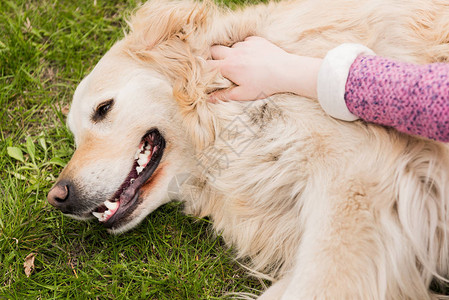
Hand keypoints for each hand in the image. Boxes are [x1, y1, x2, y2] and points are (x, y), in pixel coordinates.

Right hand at [207, 36, 321, 101]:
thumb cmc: (265, 86)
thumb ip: (224, 96)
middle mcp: (234, 53)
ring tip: (241, 65)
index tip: (204, 73)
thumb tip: (209, 99)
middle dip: (213, 57)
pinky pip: (245, 42)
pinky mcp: (256, 40)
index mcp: (228, 67)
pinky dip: (245, 49)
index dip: (203, 69)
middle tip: (219, 67)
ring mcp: (245, 44)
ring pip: (231, 46)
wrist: (286, 72)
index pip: (207, 65)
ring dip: (231, 54)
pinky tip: (253, 59)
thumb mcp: (243, 95)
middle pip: (214, 50)